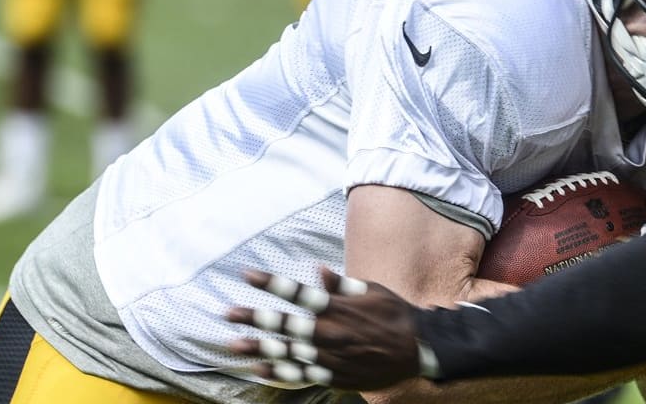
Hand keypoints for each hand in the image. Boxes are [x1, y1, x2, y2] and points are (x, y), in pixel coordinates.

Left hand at [227, 267, 424, 390]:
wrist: (417, 349)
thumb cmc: (394, 314)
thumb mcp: (372, 291)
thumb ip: (342, 285)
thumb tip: (318, 270)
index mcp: (338, 306)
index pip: (297, 291)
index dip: (270, 283)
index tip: (247, 274)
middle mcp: (330, 331)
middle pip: (285, 323)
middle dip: (254, 317)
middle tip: (228, 313)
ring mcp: (330, 356)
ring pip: (287, 352)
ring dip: (258, 348)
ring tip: (233, 345)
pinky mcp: (334, 375)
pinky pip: (301, 375)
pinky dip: (279, 373)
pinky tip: (259, 370)